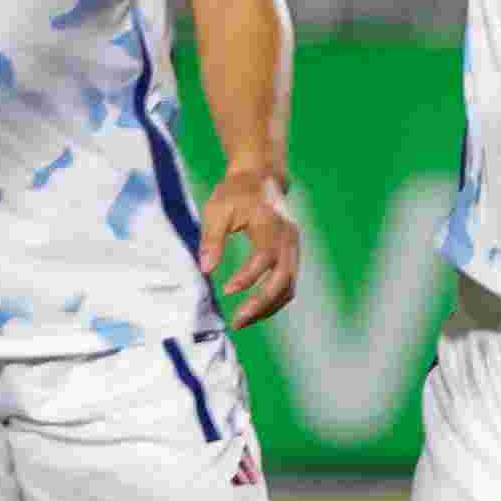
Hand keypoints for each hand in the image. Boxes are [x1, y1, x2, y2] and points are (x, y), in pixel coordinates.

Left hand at [202, 166, 303, 329]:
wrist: (262, 178)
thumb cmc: (236, 193)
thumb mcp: (217, 209)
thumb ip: (212, 239)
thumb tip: (206, 270)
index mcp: (271, 224)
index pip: (265, 256)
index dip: (248, 276)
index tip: (226, 290)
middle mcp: (288, 239)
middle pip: (283, 279)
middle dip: (261, 304)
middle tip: (236, 322)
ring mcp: (294, 248)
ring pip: (289, 287)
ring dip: (268, 308)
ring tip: (242, 321)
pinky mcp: (292, 256)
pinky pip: (288, 284)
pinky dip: (273, 301)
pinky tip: (254, 310)